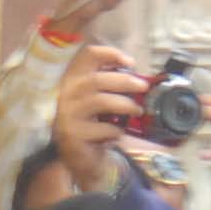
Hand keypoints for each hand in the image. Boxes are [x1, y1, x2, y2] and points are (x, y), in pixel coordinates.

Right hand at [53, 44, 151, 188]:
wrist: (79, 156)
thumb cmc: (93, 122)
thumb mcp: (100, 99)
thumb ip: (111, 85)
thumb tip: (139, 77)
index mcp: (73, 78)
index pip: (87, 55)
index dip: (110, 53)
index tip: (131, 62)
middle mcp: (67, 93)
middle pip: (96, 79)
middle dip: (125, 81)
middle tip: (143, 87)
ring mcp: (68, 114)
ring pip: (101, 101)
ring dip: (125, 105)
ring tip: (137, 110)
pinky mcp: (73, 134)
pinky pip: (102, 128)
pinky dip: (115, 130)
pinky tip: (117, 133)